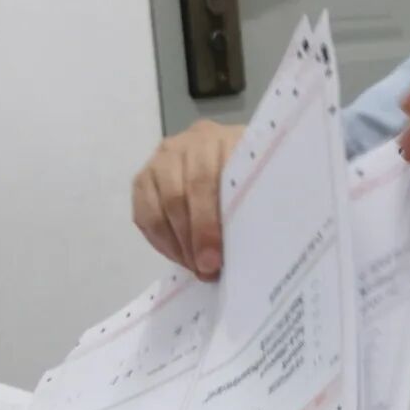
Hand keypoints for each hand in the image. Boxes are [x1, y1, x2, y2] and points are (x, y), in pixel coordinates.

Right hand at [132, 120, 244, 279]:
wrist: (241, 159)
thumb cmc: (257, 176)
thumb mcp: (265, 182)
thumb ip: (257, 205)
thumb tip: (252, 247)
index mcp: (221, 140)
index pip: (204, 181)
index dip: (205, 225)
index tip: (213, 260)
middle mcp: (186, 144)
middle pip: (177, 196)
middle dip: (190, 240)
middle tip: (205, 269)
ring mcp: (162, 159)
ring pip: (157, 207)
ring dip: (174, 244)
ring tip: (194, 266)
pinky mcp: (145, 178)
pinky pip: (143, 215)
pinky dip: (160, 241)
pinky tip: (179, 257)